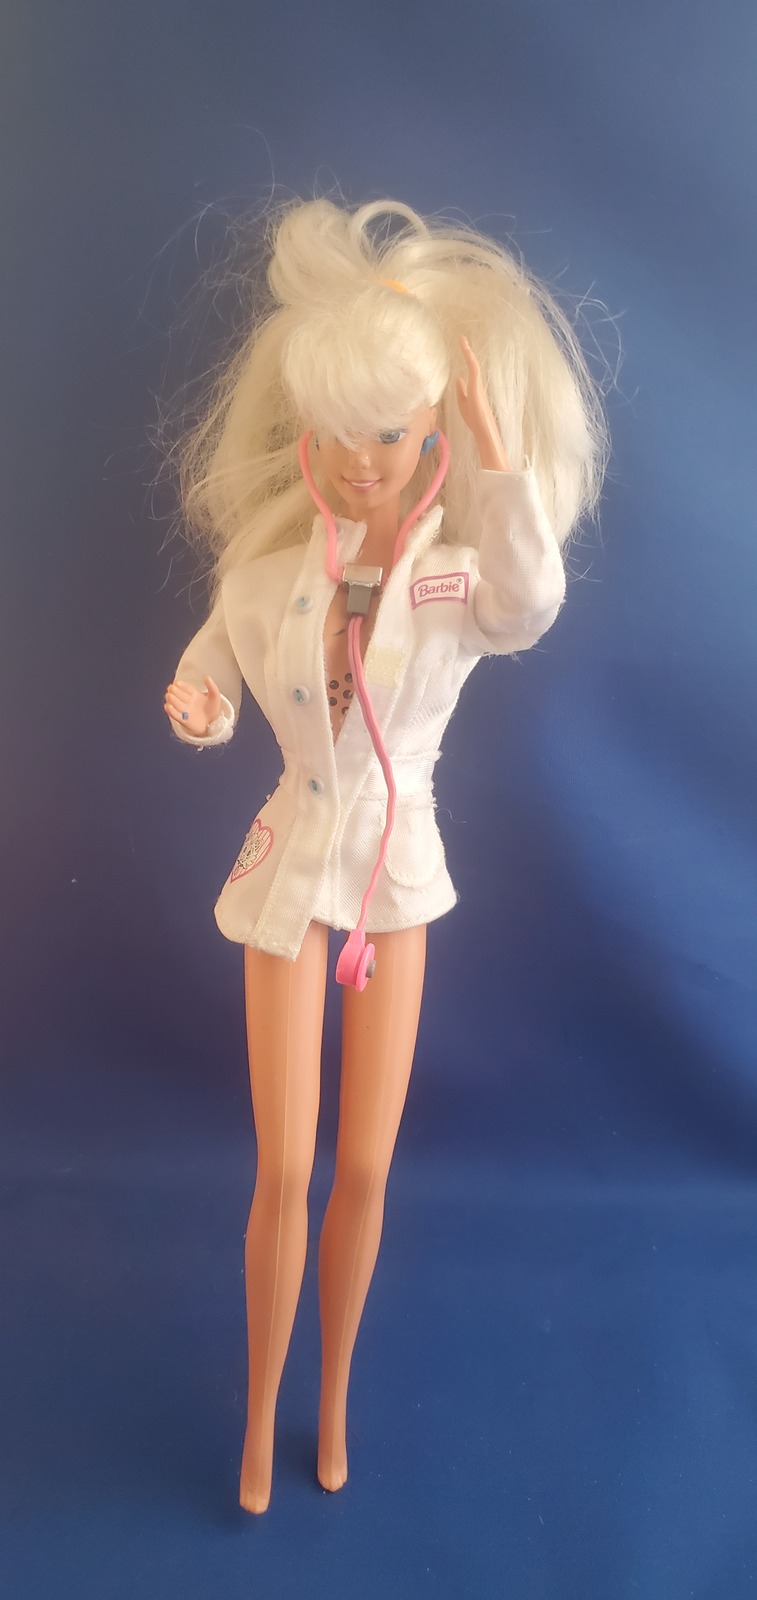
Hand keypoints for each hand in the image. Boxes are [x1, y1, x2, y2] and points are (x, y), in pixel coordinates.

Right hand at [163, 675, 221, 735]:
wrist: (213, 724)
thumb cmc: (212, 710)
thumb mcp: (215, 697)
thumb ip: (212, 687)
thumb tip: (207, 677)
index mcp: (194, 694)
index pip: (186, 688)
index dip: (181, 685)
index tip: (176, 682)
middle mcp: (188, 701)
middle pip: (178, 695)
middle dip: (174, 691)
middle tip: (171, 688)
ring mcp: (185, 710)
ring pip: (175, 703)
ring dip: (171, 699)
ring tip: (170, 696)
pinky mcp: (183, 720)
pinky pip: (175, 715)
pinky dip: (171, 711)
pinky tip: (169, 706)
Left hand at [455, 335, 510, 471]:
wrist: (484, 430)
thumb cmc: (475, 421)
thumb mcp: (463, 404)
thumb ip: (461, 391)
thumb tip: (458, 378)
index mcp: (474, 389)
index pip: (469, 372)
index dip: (465, 361)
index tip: (462, 350)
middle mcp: (477, 385)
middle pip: (472, 365)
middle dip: (467, 352)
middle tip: (462, 339)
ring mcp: (478, 385)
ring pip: (473, 365)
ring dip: (467, 352)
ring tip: (462, 340)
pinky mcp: (477, 387)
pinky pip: (474, 369)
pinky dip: (470, 359)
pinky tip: (466, 350)